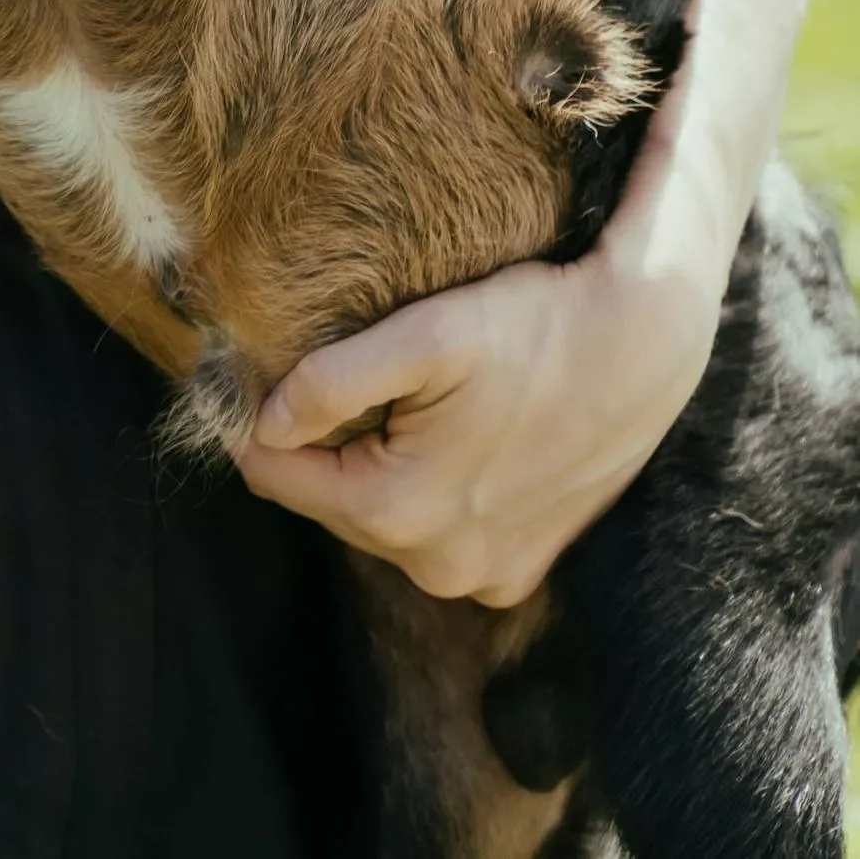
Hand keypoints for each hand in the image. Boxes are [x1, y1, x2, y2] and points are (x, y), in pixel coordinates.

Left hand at [236, 84, 726, 602]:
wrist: (644, 345)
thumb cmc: (533, 326)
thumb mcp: (425, 336)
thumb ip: (331, 383)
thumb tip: (265, 424)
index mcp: (401, 512)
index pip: (273, 476)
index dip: (260, 419)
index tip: (267, 369)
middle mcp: (440, 568)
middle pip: (327, 501)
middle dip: (322, 444)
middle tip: (352, 377)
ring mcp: (484, 578)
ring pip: (378, 519)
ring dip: (374, 466)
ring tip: (407, 402)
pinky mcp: (519, 573)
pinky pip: (435, 535)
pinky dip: (428, 491)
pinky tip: (455, 438)